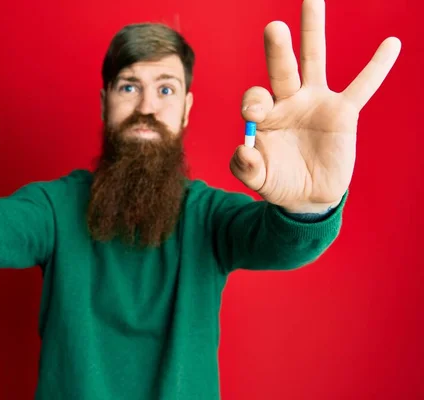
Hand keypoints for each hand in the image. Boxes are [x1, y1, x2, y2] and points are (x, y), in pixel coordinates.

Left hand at [230, 0, 400, 212]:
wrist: (307, 195)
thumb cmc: (279, 181)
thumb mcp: (258, 180)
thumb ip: (245, 168)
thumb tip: (243, 150)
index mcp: (264, 115)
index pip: (254, 98)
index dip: (253, 102)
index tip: (254, 115)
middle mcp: (288, 101)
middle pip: (281, 69)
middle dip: (277, 49)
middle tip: (274, 28)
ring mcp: (316, 102)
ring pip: (314, 61)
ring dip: (312, 32)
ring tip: (312, 0)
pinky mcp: (343, 113)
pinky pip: (362, 87)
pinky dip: (377, 68)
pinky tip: (391, 44)